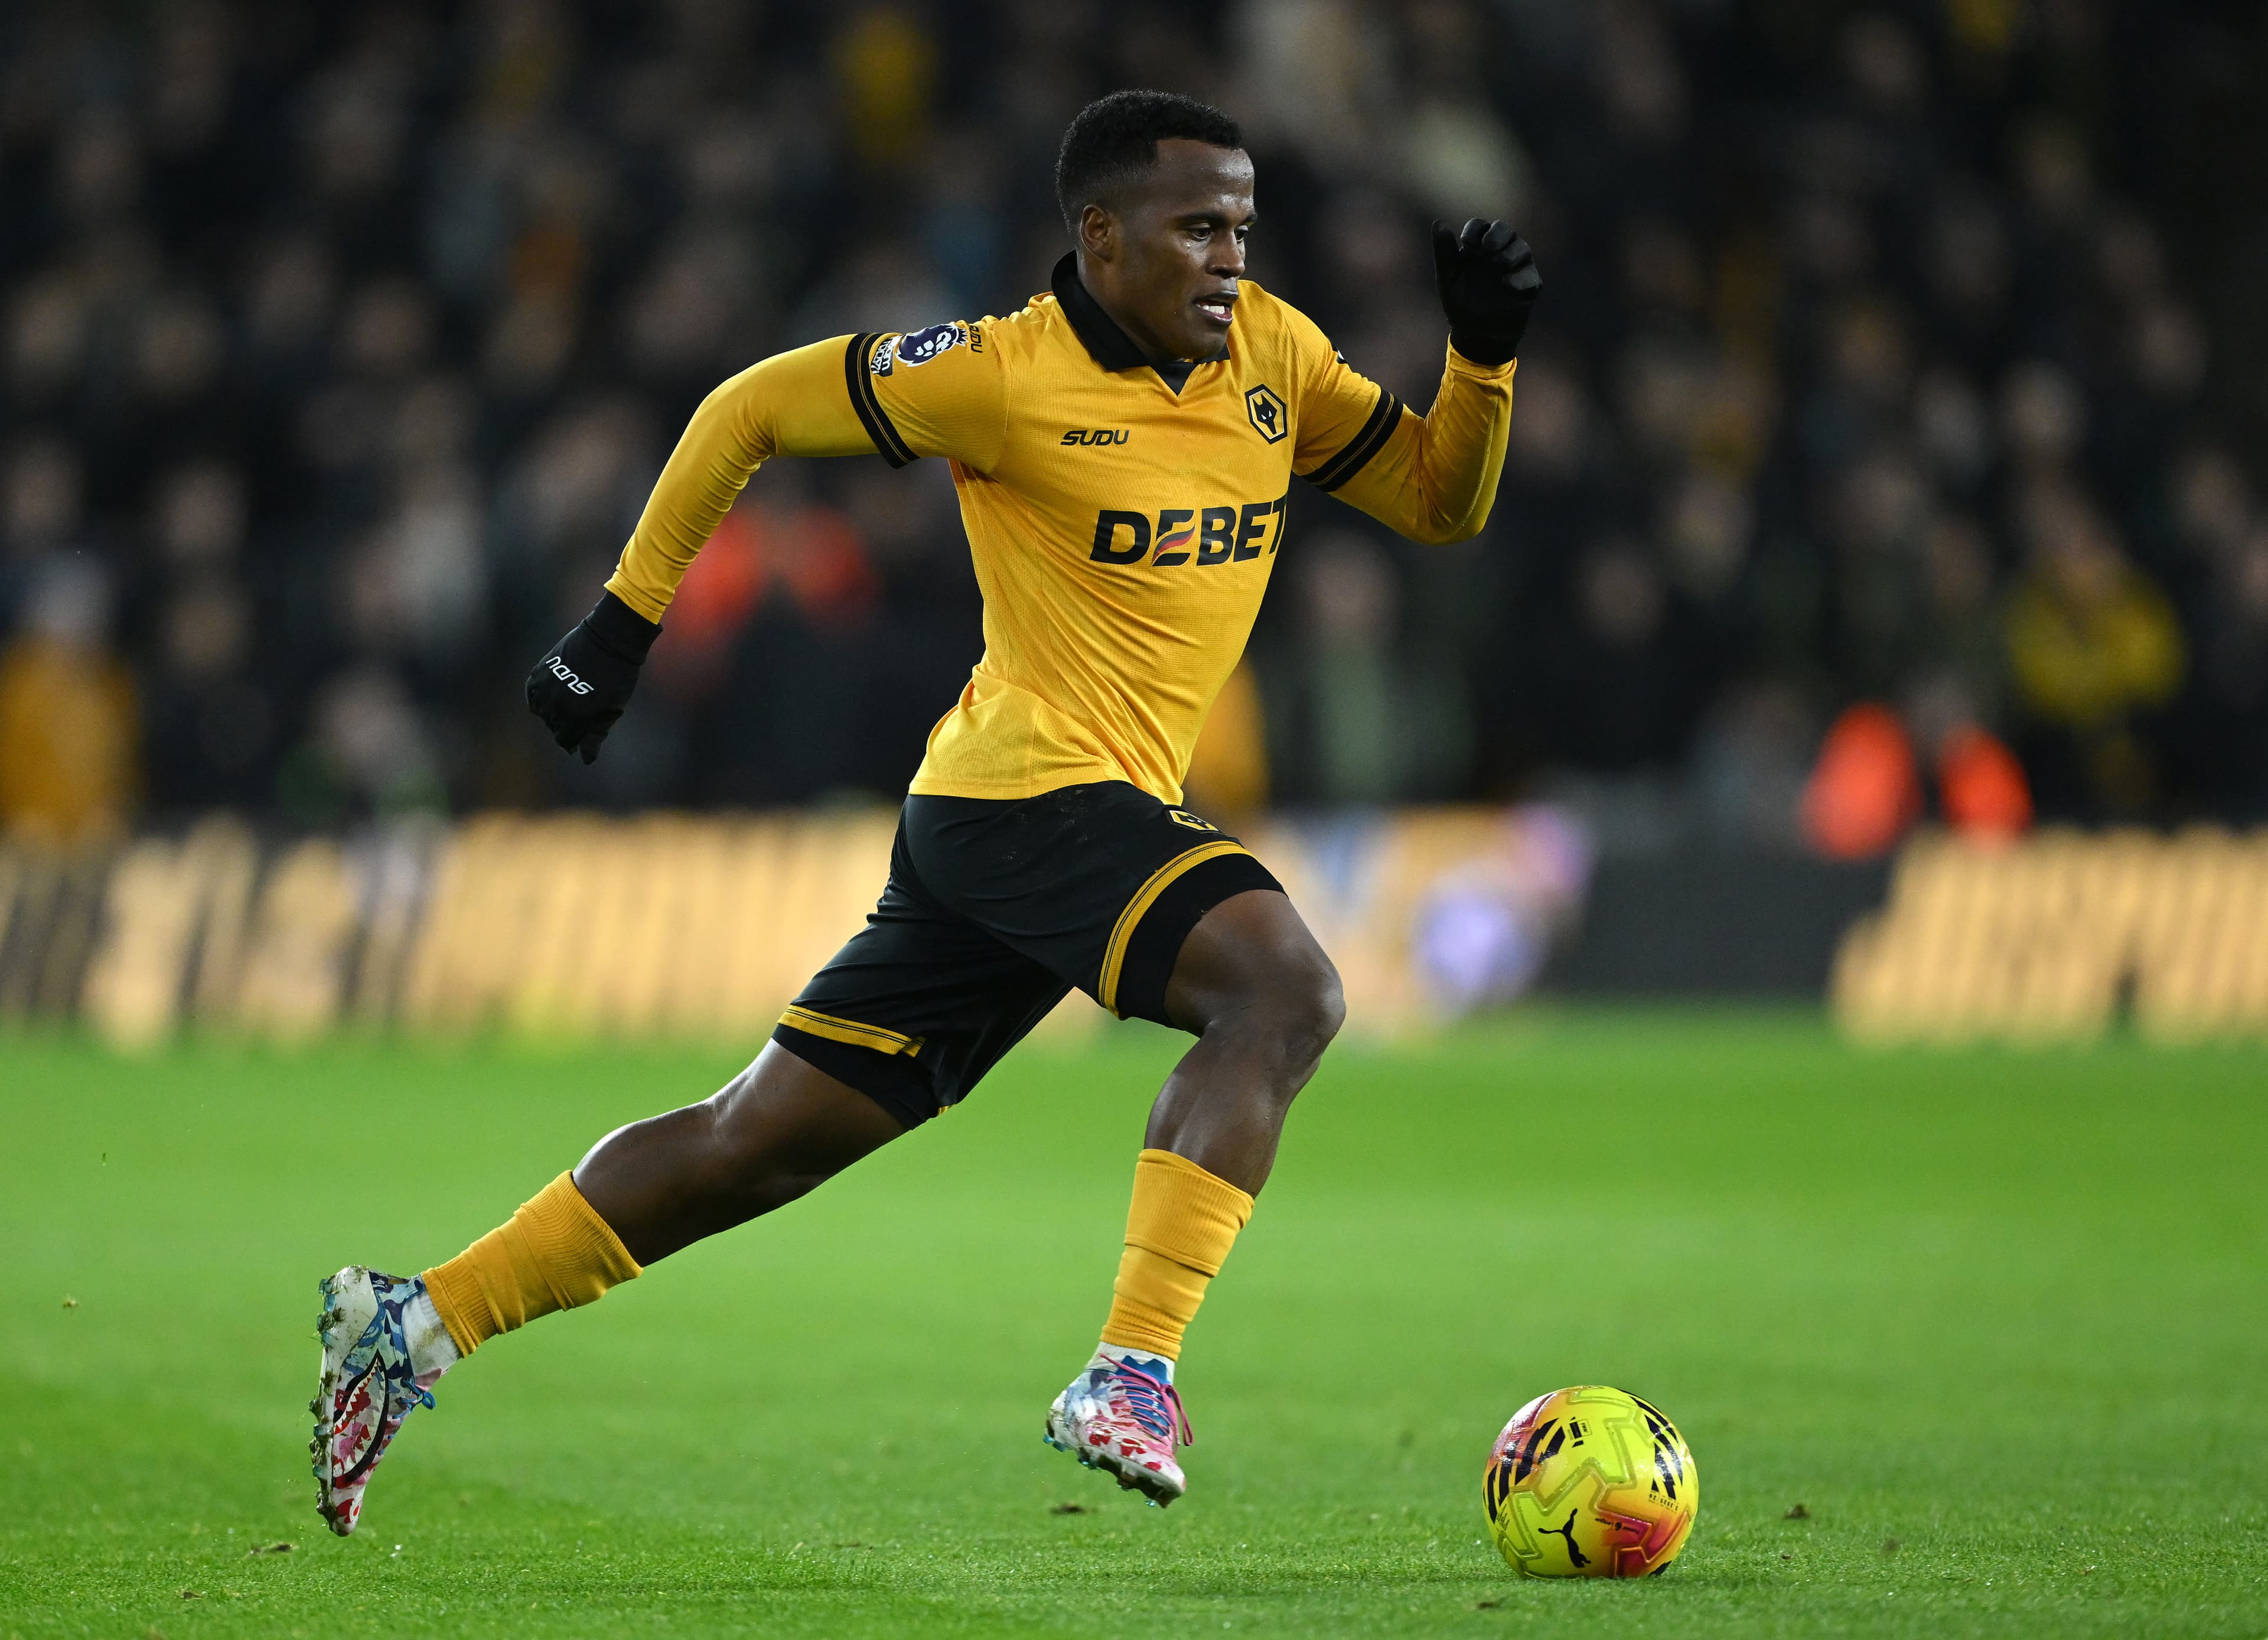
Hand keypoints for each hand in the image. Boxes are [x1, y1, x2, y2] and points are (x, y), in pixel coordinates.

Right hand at [526, 590, 659, 763]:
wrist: (608, 639)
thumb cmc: (617, 677)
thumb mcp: (612, 710)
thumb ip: (596, 735)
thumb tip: (585, 760)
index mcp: (576, 718)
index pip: (565, 741)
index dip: (574, 741)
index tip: (582, 736)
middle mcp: (556, 706)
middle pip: (554, 727)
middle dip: (566, 726)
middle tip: (579, 714)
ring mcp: (545, 689)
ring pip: (542, 713)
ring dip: (553, 713)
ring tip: (569, 702)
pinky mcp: (538, 673)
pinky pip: (532, 695)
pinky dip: (540, 698)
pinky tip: (552, 695)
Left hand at [1432, 218, 1541, 366]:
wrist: (1478, 335)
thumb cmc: (1461, 304)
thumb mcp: (1448, 278)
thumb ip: (1444, 252)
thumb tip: (1438, 222)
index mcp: (1477, 248)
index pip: (1479, 227)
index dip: (1475, 231)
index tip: (1468, 244)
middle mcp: (1498, 253)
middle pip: (1505, 230)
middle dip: (1498, 235)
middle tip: (1488, 248)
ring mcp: (1516, 268)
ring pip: (1522, 249)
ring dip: (1511, 254)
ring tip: (1499, 265)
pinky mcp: (1529, 285)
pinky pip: (1532, 276)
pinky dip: (1522, 278)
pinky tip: (1510, 285)